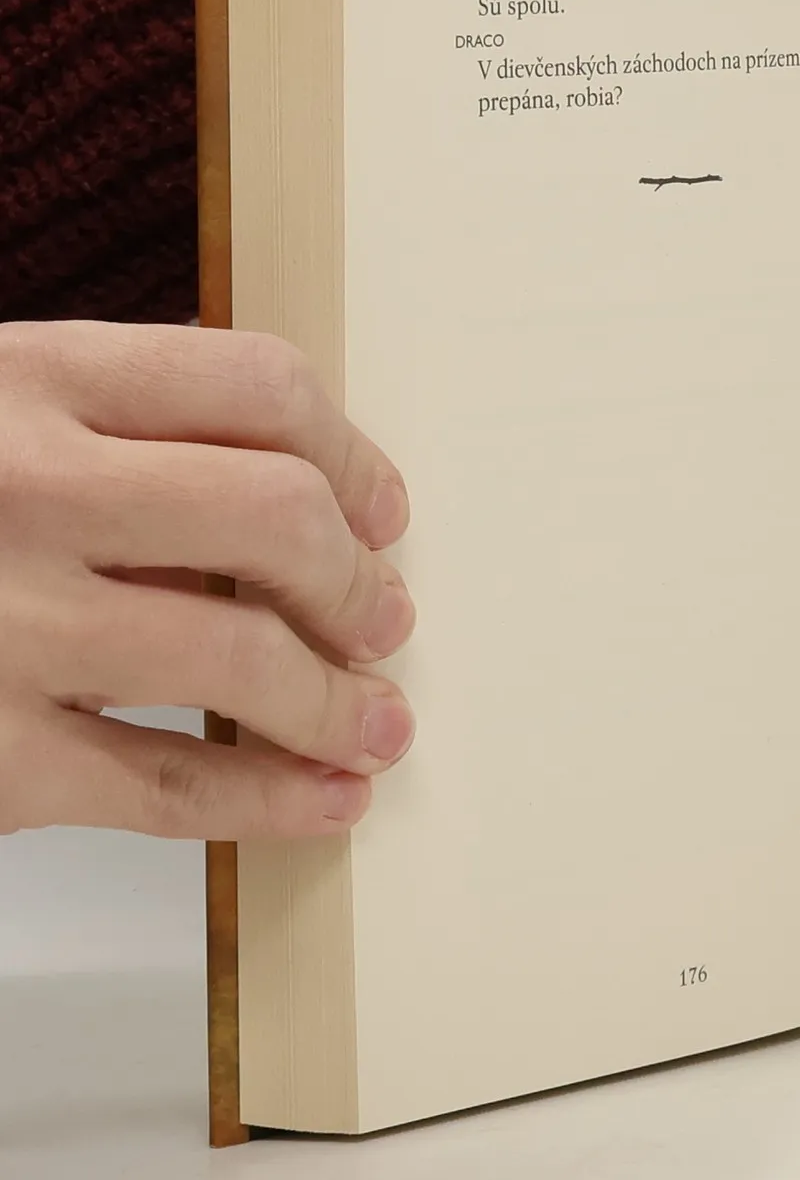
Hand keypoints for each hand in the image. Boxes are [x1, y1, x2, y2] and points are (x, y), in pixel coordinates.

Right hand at [0, 323, 416, 839]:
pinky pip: (167, 785)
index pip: (254, 384)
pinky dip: (272, 798)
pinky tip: (329, 799)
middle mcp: (17, 487)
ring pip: (240, 658)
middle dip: (356, 581)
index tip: (383, 511)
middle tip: (383, 620)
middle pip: (275, 516)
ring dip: (340, 701)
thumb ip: (115, 436)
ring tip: (379, 720)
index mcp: (25, 379)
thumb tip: (315, 507)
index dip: (350, 454)